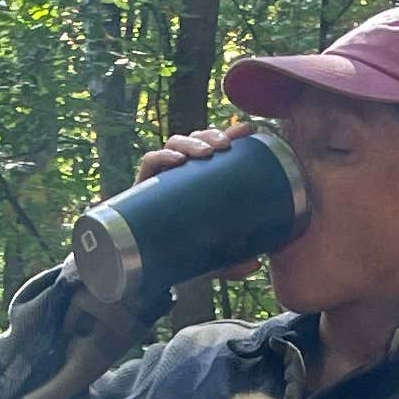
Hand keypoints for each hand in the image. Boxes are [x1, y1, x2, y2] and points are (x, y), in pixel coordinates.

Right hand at [129, 121, 269, 282]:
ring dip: (190, 141)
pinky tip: (176, 161)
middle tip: (224, 146)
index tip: (247, 130)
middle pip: (196, 139)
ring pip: (174, 144)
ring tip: (203, 153)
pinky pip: (149, 162)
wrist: (146, 268)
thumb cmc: (184, 252)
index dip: (230, 133)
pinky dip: (162, 156)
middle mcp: (181, 173)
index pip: (216, 147)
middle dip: (210, 135)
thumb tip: (256, 264)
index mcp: (201, 179)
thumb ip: (234, 262)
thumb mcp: (213, 257)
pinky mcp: (142, 187)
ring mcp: (161, 177)